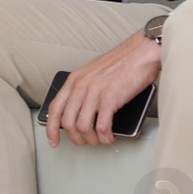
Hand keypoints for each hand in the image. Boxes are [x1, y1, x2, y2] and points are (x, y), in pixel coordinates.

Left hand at [45, 31, 160, 147]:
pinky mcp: (110, 99)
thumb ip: (84, 88)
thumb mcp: (93, 72)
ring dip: (91, 139)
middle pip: (67, 122)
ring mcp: (94, 92)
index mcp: (74, 79)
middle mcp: (81, 86)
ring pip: (83, 127)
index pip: (54, 108)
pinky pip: (101, 127)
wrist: (141, 52)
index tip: (53, 141)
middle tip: (85, 141)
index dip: (51, 128)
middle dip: (76, 138)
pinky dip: (105, 137)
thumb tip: (80, 110)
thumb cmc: (122, 61)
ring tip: (100, 139)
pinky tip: (110, 136)